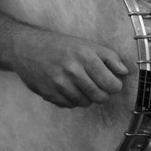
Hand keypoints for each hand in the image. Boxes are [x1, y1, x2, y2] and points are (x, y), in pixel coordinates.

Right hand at [12, 29, 128, 108]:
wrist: (26, 48)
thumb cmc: (60, 46)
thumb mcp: (86, 44)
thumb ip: (109, 57)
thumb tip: (124, 71)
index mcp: (85, 55)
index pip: (110, 82)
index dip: (115, 86)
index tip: (113, 84)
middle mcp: (72, 70)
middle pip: (99, 96)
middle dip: (104, 94)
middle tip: (100, 88)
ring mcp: (59, 83)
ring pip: (85, 103)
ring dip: (88, 97)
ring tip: (83, 85)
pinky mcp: (48, 94)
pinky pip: (70, 105)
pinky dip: (73, 100)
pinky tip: (69, 88)